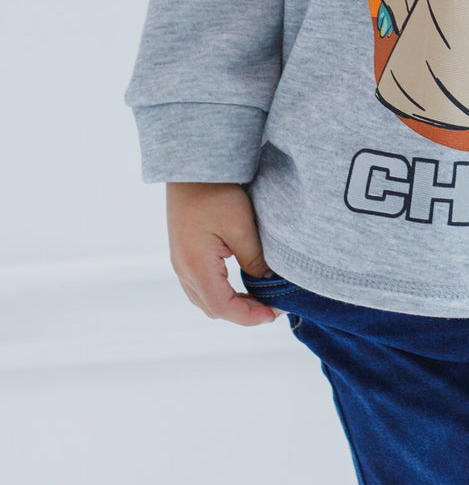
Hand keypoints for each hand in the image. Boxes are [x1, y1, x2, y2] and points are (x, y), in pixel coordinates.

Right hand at [166, 181, 282, 326]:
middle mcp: (183, 269)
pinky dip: (221, 291)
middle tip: (272, 306)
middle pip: (212, 308)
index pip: (222, 308)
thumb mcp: (241, 226)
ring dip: (231, 303)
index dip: (249, 317)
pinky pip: (200, 285)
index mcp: (196, 266)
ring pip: (205, 299)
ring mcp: (180, 262)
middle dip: (243, 313)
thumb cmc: (215, 193)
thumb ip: (255, 260)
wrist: (192, 167)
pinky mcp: (183, 253)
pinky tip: (240, 282)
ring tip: (259, 297)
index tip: (273, 314)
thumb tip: (268, 283)